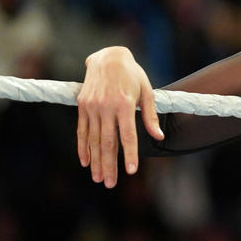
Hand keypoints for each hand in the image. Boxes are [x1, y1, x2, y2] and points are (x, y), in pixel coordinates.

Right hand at [76, 47, 162, 187]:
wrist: (108, 57)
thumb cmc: (132, 75)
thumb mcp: (147, 91)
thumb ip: (150, 116)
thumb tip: (159, 137)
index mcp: (125, 104)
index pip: (127, 135)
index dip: (129, 154)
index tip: (130, 171)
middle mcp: (106, 107)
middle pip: (107, 142)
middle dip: (109, 165)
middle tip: (110, 184)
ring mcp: (92, 106)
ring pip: (93, 139)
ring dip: (96, 161)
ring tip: (99, 178)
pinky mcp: (82, 106)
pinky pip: (82, 130)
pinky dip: (83, 147)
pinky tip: (86, 162)